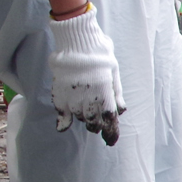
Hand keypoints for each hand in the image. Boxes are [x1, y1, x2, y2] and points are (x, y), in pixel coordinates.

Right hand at [48, 4, 126, 145]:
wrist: (76, 41)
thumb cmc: (100, 54)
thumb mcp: (114, 72)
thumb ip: (116, 93)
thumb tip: (121, 111)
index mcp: (105, 94)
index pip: (109, 120)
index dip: (111, 133)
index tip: (111, 140)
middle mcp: (89, 99)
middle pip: (94, 123)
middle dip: (98, 125)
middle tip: (98, 125)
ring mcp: (73, 97)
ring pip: (80, 118)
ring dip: (84, 119)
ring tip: (85, 115)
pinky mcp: (60, 94)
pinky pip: (61, 113)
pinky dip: (63, 122)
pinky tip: (63, 126)